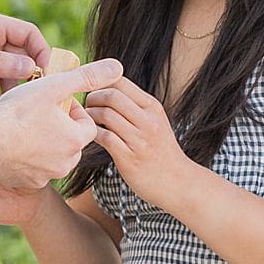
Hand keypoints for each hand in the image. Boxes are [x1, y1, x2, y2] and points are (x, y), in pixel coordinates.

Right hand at [0, 58, 122, 189]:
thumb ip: (87, 76)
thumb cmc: (17, 111)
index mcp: (75, 141)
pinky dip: (28, 157)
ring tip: (26, 126)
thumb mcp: (55, 86)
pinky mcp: (25, 184)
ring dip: (45, 142)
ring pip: (53, 156)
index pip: (89, 125)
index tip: (57, 102)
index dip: (75, 110)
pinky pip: (34, 169)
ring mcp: (44, 177)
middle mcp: (64, 164)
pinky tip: (12, 142)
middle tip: (41, 112)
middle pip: (72, 142)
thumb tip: (118, 67)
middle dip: (61, 127)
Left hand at [85, 75, 195, 210]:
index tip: (93, 91)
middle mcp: (148, 120)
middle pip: (111, 95)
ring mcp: (139, 140)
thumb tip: (107, 88)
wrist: (177, 181)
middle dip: (92, 97)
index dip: (101, 83)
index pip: (120, 81)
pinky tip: (91, 136)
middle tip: (86, 105)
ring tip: (87, 121)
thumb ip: (135, 105)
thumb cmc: (160, 150)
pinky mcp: (129, 158)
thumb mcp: (155, 120)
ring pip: (106, 115)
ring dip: (90, 115)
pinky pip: (105, 138)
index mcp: (152, 106)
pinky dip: (93, 134)